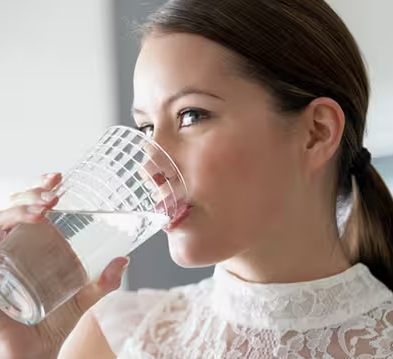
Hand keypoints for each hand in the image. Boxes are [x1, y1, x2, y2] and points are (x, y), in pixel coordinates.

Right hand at [0, 173, 128, 358]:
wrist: (33, 356)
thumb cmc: (51, 326)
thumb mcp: (81, 299)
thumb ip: (102, 282)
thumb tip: (124, 260)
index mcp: (31, 250)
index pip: (28, 211)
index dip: (37, 191)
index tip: (58, 178)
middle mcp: (12, 250)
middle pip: (13, 210)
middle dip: (31, 192)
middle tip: (55, 187)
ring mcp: (0, 259)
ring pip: (1, 220)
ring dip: (22, 205)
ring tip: (49, 203)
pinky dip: (7, 225)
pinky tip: (34, 222)